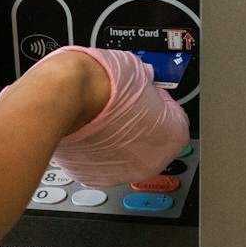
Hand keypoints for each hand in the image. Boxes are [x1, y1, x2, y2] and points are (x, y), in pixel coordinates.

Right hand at [41, 47, 189, 187]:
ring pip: (126, 156)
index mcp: (173, 136)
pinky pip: (102, 162)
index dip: (162, 104)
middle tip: (125, 108)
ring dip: (120, 141)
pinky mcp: (94, 176)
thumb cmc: (104, 82)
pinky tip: (90, 130)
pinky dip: (98, 150)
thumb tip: (143, 84)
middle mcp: (150, 161)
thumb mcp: (139, 70)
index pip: (177, 120)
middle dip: (142, 127)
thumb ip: (148, 85)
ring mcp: (122, 173)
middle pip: (153, 143)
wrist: (68, 95)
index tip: (150, 97)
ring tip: (104, 118)